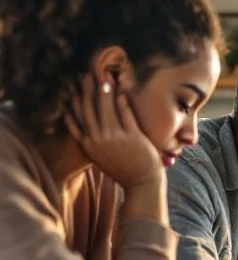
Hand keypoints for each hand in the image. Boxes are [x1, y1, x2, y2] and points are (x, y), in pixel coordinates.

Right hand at [64, 73, 161, 187]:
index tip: (73, 88)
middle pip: (90, 110)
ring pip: (107, 110)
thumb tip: (79, 125)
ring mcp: (115, 138)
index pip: (78, 118)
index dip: (76, 101)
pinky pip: (126, 115)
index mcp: (89, 145)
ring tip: (104, 77)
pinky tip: (121, 91)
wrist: (141, 183)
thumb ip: (89, 141)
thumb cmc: (122, 169)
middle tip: (86, 75)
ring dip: (105, 92)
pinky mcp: (132, 137)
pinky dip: (122, 102)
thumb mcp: (98, 156)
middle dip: (88, 91)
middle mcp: (99, 140)